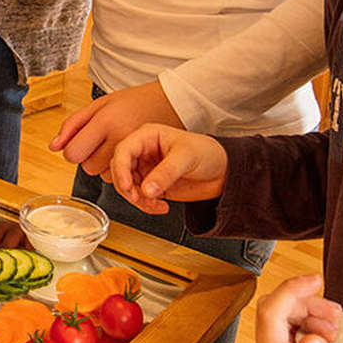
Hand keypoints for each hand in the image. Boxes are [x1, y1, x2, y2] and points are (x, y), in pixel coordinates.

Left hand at [49, 80, 183, 177]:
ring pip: (102, 175)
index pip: (74, 153)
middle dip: (88, 157)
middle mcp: (120, 139)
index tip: (79, 143)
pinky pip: (119, 177)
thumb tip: (53, 147)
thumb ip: (72, 125)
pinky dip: (117, 169)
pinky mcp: (144, 162)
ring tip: (113, 145)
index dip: (72, 151)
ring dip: (103, 164)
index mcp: (105, 121)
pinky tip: (124, 154)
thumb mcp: (98, 104)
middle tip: (99, 141)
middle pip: (87, 167)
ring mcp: (134, 152)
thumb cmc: (131, 101)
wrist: (166, 103)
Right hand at [107, 124, 227, 212]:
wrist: (222, 172)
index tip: (126, 186)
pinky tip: (161, 206)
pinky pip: (139, 196)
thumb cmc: (207, 153)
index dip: (121, 168)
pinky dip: (146, 205)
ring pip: (127, 186)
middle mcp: (143, 151)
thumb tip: (146, 189)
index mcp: (148, 136)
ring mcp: (146, 168)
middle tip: (139, 198)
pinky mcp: (151, 184)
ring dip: (137, 199)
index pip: (124, 150)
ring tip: (155, 204)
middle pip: (120, 169)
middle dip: (127, 187)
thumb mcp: (186, 158)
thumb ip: (166, 173)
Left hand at [255, 276, 342, 342]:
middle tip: (337, 315)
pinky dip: (314, 314)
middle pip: (275, 308)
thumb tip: (309, 341)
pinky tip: (332, 329)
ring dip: (312, 308)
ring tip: (337, 325)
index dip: (290, 291)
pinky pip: (293, 317)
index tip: (317, 280)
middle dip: (306, 302)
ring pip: (285, 309)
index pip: (269, 315)